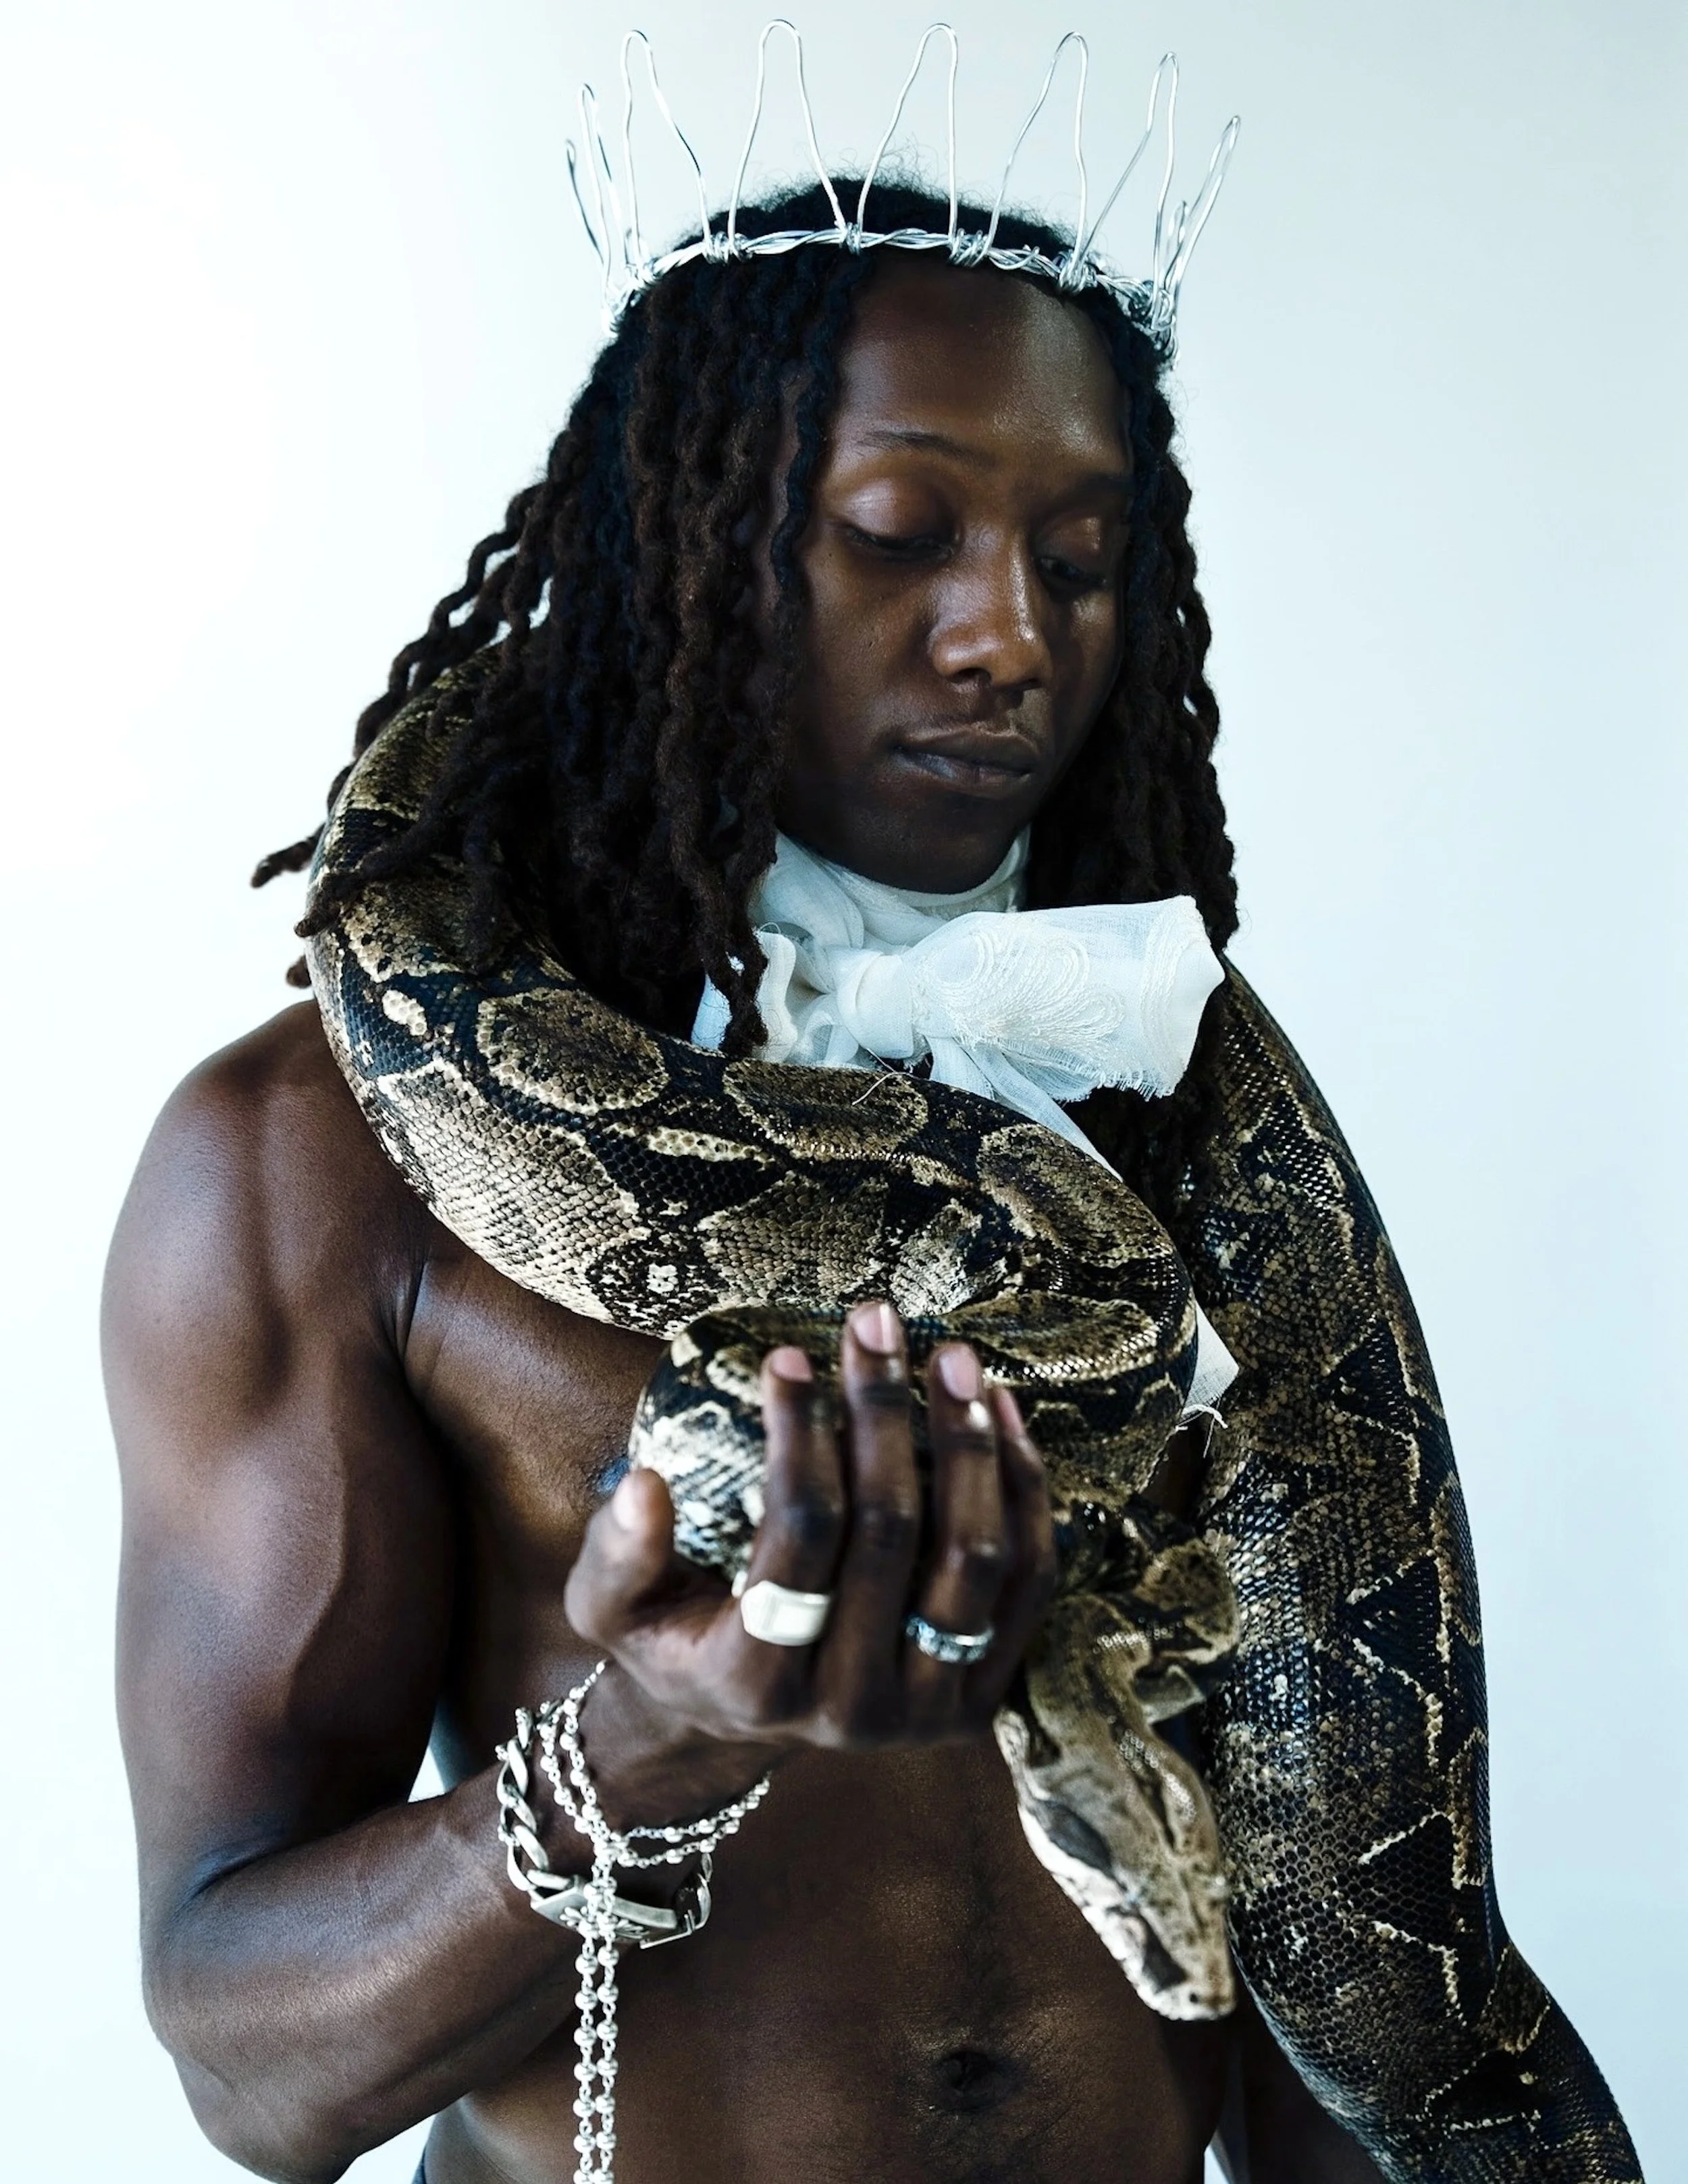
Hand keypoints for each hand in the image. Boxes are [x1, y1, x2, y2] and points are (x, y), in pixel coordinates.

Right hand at [563, 1302, 1057, 1825]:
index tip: (790, 1354)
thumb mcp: (610, 1610)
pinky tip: (1002, 1411)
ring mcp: (927, 1710)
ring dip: (967, 1444)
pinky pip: (1027, 1583)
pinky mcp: (982, 1698)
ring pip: (974, 1557)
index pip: (799, 1535)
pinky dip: (1025, 1490)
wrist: (741, 1722)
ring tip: (951, 1357)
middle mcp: (851, 1708)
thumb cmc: (675, 1640)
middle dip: (884, 1410)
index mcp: (756, 1683)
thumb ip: (619, 1554)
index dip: (798, 1436)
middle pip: (891, 1534)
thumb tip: (648, 1485)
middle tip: (876, 1322)